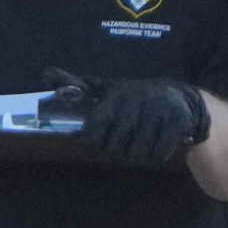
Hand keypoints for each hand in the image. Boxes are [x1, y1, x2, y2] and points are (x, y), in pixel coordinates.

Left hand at [50, 71, 211, 168]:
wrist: (183, 98)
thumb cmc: (135, 100)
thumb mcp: (107, 90)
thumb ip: (76, 85)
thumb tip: (44, 74)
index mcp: (115, 95)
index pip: (95, 133)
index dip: (97, 142)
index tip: (103, 139)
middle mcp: (135, 100)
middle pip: (116, 147)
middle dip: (121, 149)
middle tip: (128, 139)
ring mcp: (158, 109)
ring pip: (138, 152)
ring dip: (141, 152)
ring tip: (145, 139)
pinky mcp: (178, 120)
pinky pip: (160, 152)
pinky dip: (159, 153)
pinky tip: (161, 141)